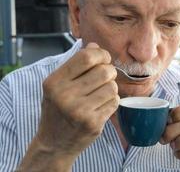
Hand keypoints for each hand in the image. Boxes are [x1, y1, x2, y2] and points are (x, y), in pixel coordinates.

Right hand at [36, 42, 118, 156]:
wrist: (54, 144)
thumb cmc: (57, 110)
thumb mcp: (57, 85)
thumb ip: (75, 65)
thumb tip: (95, 46)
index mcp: (54, 82)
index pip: (87, 57)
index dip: (101, 54)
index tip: (103, 58)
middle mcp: (65, 96)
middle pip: (104, 71)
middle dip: (109, 72)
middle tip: (104, 78)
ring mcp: (80, 111)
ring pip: (113, 86)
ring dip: (111, 88)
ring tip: (100, 94)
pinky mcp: (93, 123)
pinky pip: (115, 102)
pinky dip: (112, 102)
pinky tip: (101, 106)